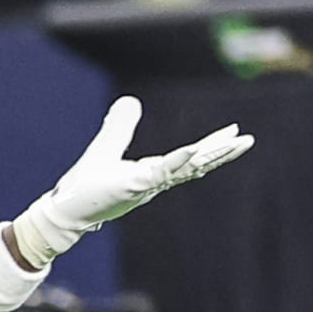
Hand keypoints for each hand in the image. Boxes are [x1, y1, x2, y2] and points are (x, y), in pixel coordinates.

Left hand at [12, 96, 254, 268]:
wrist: (65, 210)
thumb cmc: (85, 186)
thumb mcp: (106, 146)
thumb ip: (119, 125)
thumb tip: (129, 101)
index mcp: (151, 171)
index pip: (189, 158)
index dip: (211, 146)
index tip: (234, 133)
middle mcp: (153, 180)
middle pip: (195, 165)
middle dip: (221, 152)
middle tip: (247, 140)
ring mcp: (145, 184)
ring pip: (185, 169)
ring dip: (210, 156)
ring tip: (235, 143)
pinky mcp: (132, 187)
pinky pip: (160, 173)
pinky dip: (177, 162)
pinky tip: (191, 152)